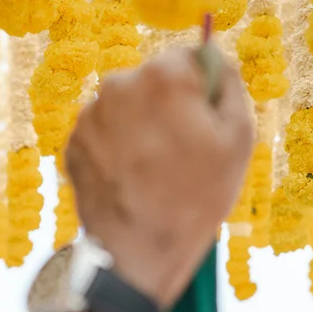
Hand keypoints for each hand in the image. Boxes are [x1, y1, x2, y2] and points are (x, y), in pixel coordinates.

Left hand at [64, 47, 254, 309]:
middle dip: (170, 107)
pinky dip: (118, 148)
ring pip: (128, 106)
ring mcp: (90, 114)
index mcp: (164, 75)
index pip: (192, 59)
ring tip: (154, 171)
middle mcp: (120, 83)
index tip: (204, 126)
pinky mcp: (73, 142)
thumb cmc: (194, 198)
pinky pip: (105, 132)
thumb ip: (230, 86)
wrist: (137, 252)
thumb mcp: (238, 139)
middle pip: (156, 82)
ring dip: (142, 127)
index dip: (204, 92)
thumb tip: (216, 60)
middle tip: (181, 154)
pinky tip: (130, 178)